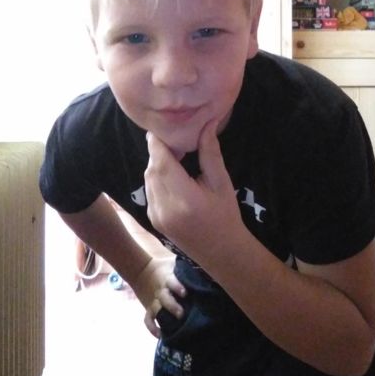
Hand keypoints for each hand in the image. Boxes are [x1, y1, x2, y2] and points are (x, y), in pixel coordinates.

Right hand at [128, 254, 186, 337]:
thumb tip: (205, 267)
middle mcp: (161, 291)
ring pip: (157, 310)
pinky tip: (160, 336)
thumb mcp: (173, 264)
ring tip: (173, 327)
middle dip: (173, 306)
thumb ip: (185, 267)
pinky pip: (148, 320)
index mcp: (167, 279)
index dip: (177, 287)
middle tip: (182, 314)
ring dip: (163, 318)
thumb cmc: (164, 267)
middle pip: (165, 299)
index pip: (172, 282)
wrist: (142, 271)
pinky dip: (152, 328)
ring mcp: (154, 301)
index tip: (185, 293)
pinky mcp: (149, 309)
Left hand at [145, 120, 241, 265]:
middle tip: (177, 141)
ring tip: (177, 158)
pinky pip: (150, 190)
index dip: (158, 141)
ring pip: (148, 178)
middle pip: (152, 167)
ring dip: (158, 164)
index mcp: (184, 198)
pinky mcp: (152, 219)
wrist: (221, 252)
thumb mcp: (221, 183)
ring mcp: (155, 215)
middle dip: (160, 151)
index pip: (160, 160)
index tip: (167, 128)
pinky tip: (174, 177)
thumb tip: (207, 123)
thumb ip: (210, 153)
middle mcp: (164, 207)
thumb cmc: (226, 216)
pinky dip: (157, 178)